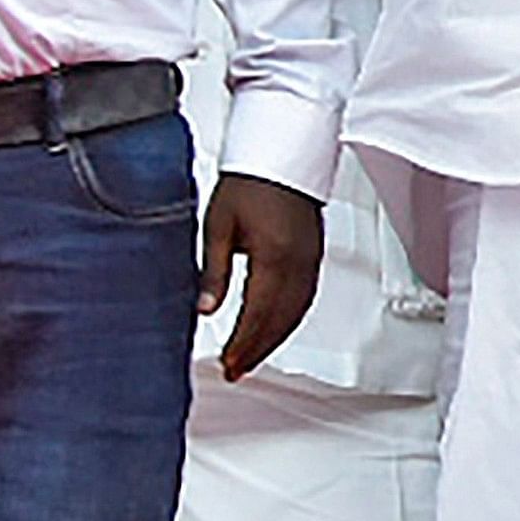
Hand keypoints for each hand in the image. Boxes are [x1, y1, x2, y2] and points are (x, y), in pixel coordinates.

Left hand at [199, 173, 325, 380]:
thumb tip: (204, 310)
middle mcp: (299, 262)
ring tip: (253, 356)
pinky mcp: (315, 253)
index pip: (258, 314)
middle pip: (281, 321)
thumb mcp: (218, 226)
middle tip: (237, 370)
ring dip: (276, 339)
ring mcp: (311, 258)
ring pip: (298, 312)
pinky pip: (308, 296)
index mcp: (274, 256)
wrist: (280, 149)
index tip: (227, 363)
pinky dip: (292, 319)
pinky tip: (278, 327)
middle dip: (258, 350)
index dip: (242, 344)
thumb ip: (214, 272)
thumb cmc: (249, 180)